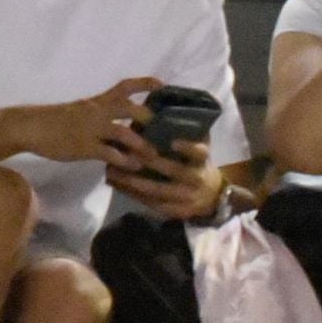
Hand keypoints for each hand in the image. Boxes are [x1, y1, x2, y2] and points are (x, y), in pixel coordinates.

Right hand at [18, 76, 160, 168]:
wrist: (31, 127)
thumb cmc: (56, 119)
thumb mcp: (81, 111)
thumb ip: (100, 115)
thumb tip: (120, 126)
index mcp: (97, 101)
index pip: (124, 86)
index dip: (144, 83)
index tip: (161, 84)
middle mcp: (97, 111)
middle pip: (129, 108)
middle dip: (148, 118)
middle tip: (163, 129)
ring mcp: (91, 129)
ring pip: (123, 132)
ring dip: (141, 144)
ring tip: (153, 155)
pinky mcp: (85, 147)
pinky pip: (110, 154)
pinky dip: (124, 161)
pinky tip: (133, 167)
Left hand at [107, 138, 227, 220]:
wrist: (210, 196)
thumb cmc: (196, 164)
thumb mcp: (197, 148)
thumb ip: (187, 133)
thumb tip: (158, 111)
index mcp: (202, 161)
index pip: (199, 153)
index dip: (188, 148)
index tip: (173, 142)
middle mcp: (195, 179)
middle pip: (173, 172)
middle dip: (149, 162)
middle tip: (126, 152)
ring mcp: (185, 198)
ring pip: (156, 190)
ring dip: (132, 180)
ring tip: (111, 170)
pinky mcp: (174, 211)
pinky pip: (150, 203)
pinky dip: (131, 193)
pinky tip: (115, 183)